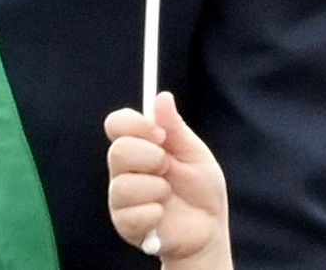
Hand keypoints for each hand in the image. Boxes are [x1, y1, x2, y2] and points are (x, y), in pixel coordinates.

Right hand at [105, 92, 230, 269]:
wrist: (209, 230)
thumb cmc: (201, 190)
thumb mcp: (195, 155)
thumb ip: (176, 128)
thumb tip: (162, 96)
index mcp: (138, 146)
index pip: (116, 124)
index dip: (135, 125)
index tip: (160, 135)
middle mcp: (124, 168)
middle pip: (117, 151)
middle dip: (151, 159)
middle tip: (168, 169)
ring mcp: (121, 196)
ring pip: (124, 185)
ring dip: (156, 189)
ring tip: (167, 195)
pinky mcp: (124, 223)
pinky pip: (131, 214)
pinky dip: (154, 214)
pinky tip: (162, 215)